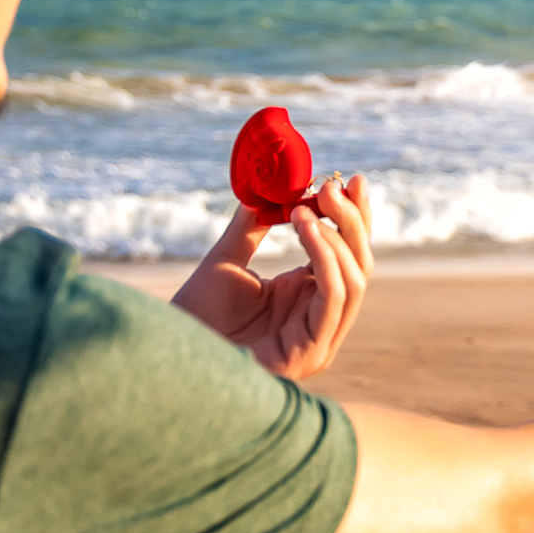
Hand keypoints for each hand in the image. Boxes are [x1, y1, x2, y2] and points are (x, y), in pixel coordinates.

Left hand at [171, 175, 373, 379]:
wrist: (172, 353)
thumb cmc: (198, 315)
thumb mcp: (228, 261)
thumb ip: (251, 226)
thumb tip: (269, 187)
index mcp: (307, 299)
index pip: (348, 254)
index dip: (354, 217)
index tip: (350, 179)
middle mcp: (320, 320)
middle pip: (360, 264)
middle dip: (351, 220)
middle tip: (332, 185)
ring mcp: (320, 340)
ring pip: (355, 280)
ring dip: (336, 237)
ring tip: (304, 208)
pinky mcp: (311, 353)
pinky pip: (334, 297)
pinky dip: (325, 258)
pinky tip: (305, 228)